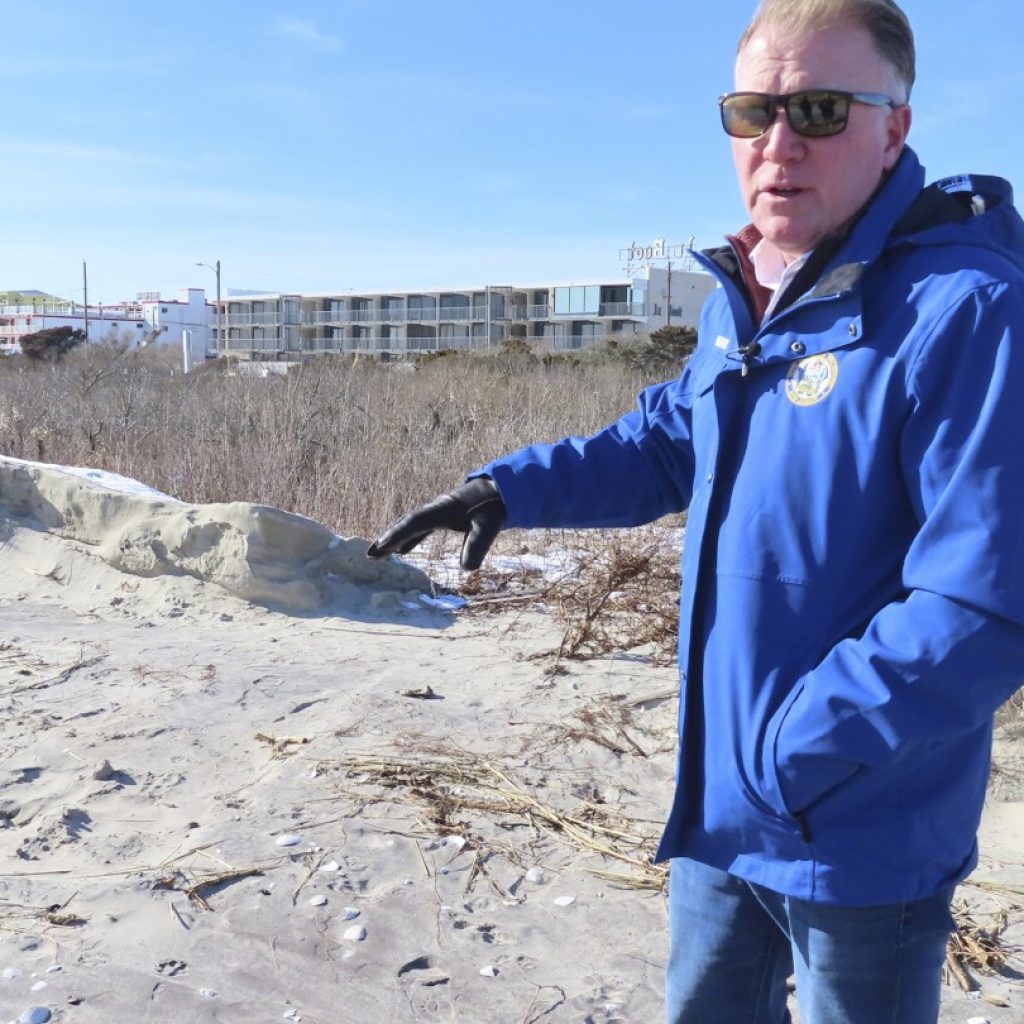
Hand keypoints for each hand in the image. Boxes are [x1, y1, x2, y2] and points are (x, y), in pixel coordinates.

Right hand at [367, 477, 505, 569]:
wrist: (500, 490)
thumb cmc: (494, 507)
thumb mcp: (490, 527)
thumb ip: (478, 546)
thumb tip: (466, 568)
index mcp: (443, 510)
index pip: (415, 523)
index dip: (399, 534)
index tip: (383, 546)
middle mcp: (435, 510)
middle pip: (405, 524)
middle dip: (387, 538)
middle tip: (369, 554)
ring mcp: (437, 513)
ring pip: (410, 526)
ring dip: (394, 539)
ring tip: (377, 554)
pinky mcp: (442, 517)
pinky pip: (420, 529)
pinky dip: (409, 539)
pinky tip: (401, 551)